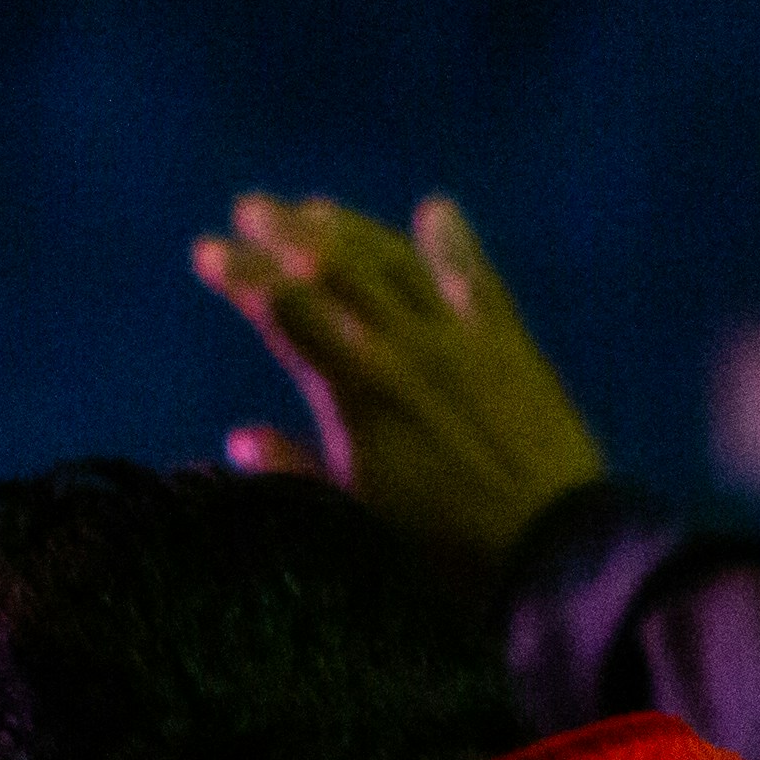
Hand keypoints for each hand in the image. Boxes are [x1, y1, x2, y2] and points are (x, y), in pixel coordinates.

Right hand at [190, 190, 612, 574]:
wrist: (551, 550)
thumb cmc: (444, 552)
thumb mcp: (355, 520)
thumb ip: (296, 470)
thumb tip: (242, 438)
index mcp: (356, 389)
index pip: (285, 312)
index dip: (243, 276)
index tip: (208, 250)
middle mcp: (404, 346)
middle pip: (334, 269)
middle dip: (284, 232)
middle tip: (250, 208)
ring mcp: (461, 337)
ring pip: (396, 263)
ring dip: (351, 229)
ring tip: (315, 209)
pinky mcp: (509, 343)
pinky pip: (476, 278)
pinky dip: (453, 241)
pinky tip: (435, 210)